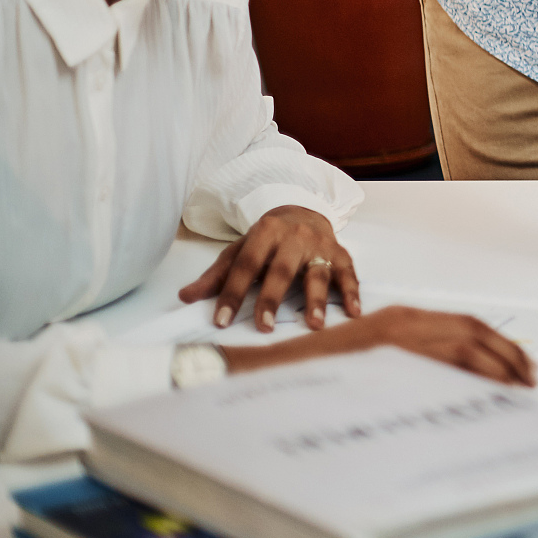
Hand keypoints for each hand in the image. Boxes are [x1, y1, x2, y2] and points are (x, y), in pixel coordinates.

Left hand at [179, 205, 358, 332]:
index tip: (221, 321)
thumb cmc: (267, 240)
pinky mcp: (341, 254)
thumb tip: (184, 297)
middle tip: (263, 326)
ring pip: (318, 273)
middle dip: (272, 298)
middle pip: (282, 269)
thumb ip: (216, 275)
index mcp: (265, 232)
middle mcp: (295, 236)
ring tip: (313, 324)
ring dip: (317, 300)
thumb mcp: (240, 250)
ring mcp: (320, 245)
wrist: (304, 212)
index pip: (246, 265)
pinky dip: (352, 293)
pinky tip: (353, 312)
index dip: (232, 293)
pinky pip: (348, 274)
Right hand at [220, 305, 534, 385]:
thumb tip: (453, 382)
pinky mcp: (384, 353)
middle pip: (472, 332)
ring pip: (463, 346)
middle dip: (507, 354)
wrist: (276, 367)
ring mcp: (395, 335)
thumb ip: (411, 361)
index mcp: (404, 318)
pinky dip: (466, 377)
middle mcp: (405, 321)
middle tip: (529, 377)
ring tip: (517, 387)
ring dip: (496, 366)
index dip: (498, 344)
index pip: (465, 325)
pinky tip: (482, 394)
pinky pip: (436, 365)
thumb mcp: (376, 357)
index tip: (520, 363)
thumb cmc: (324, 368)